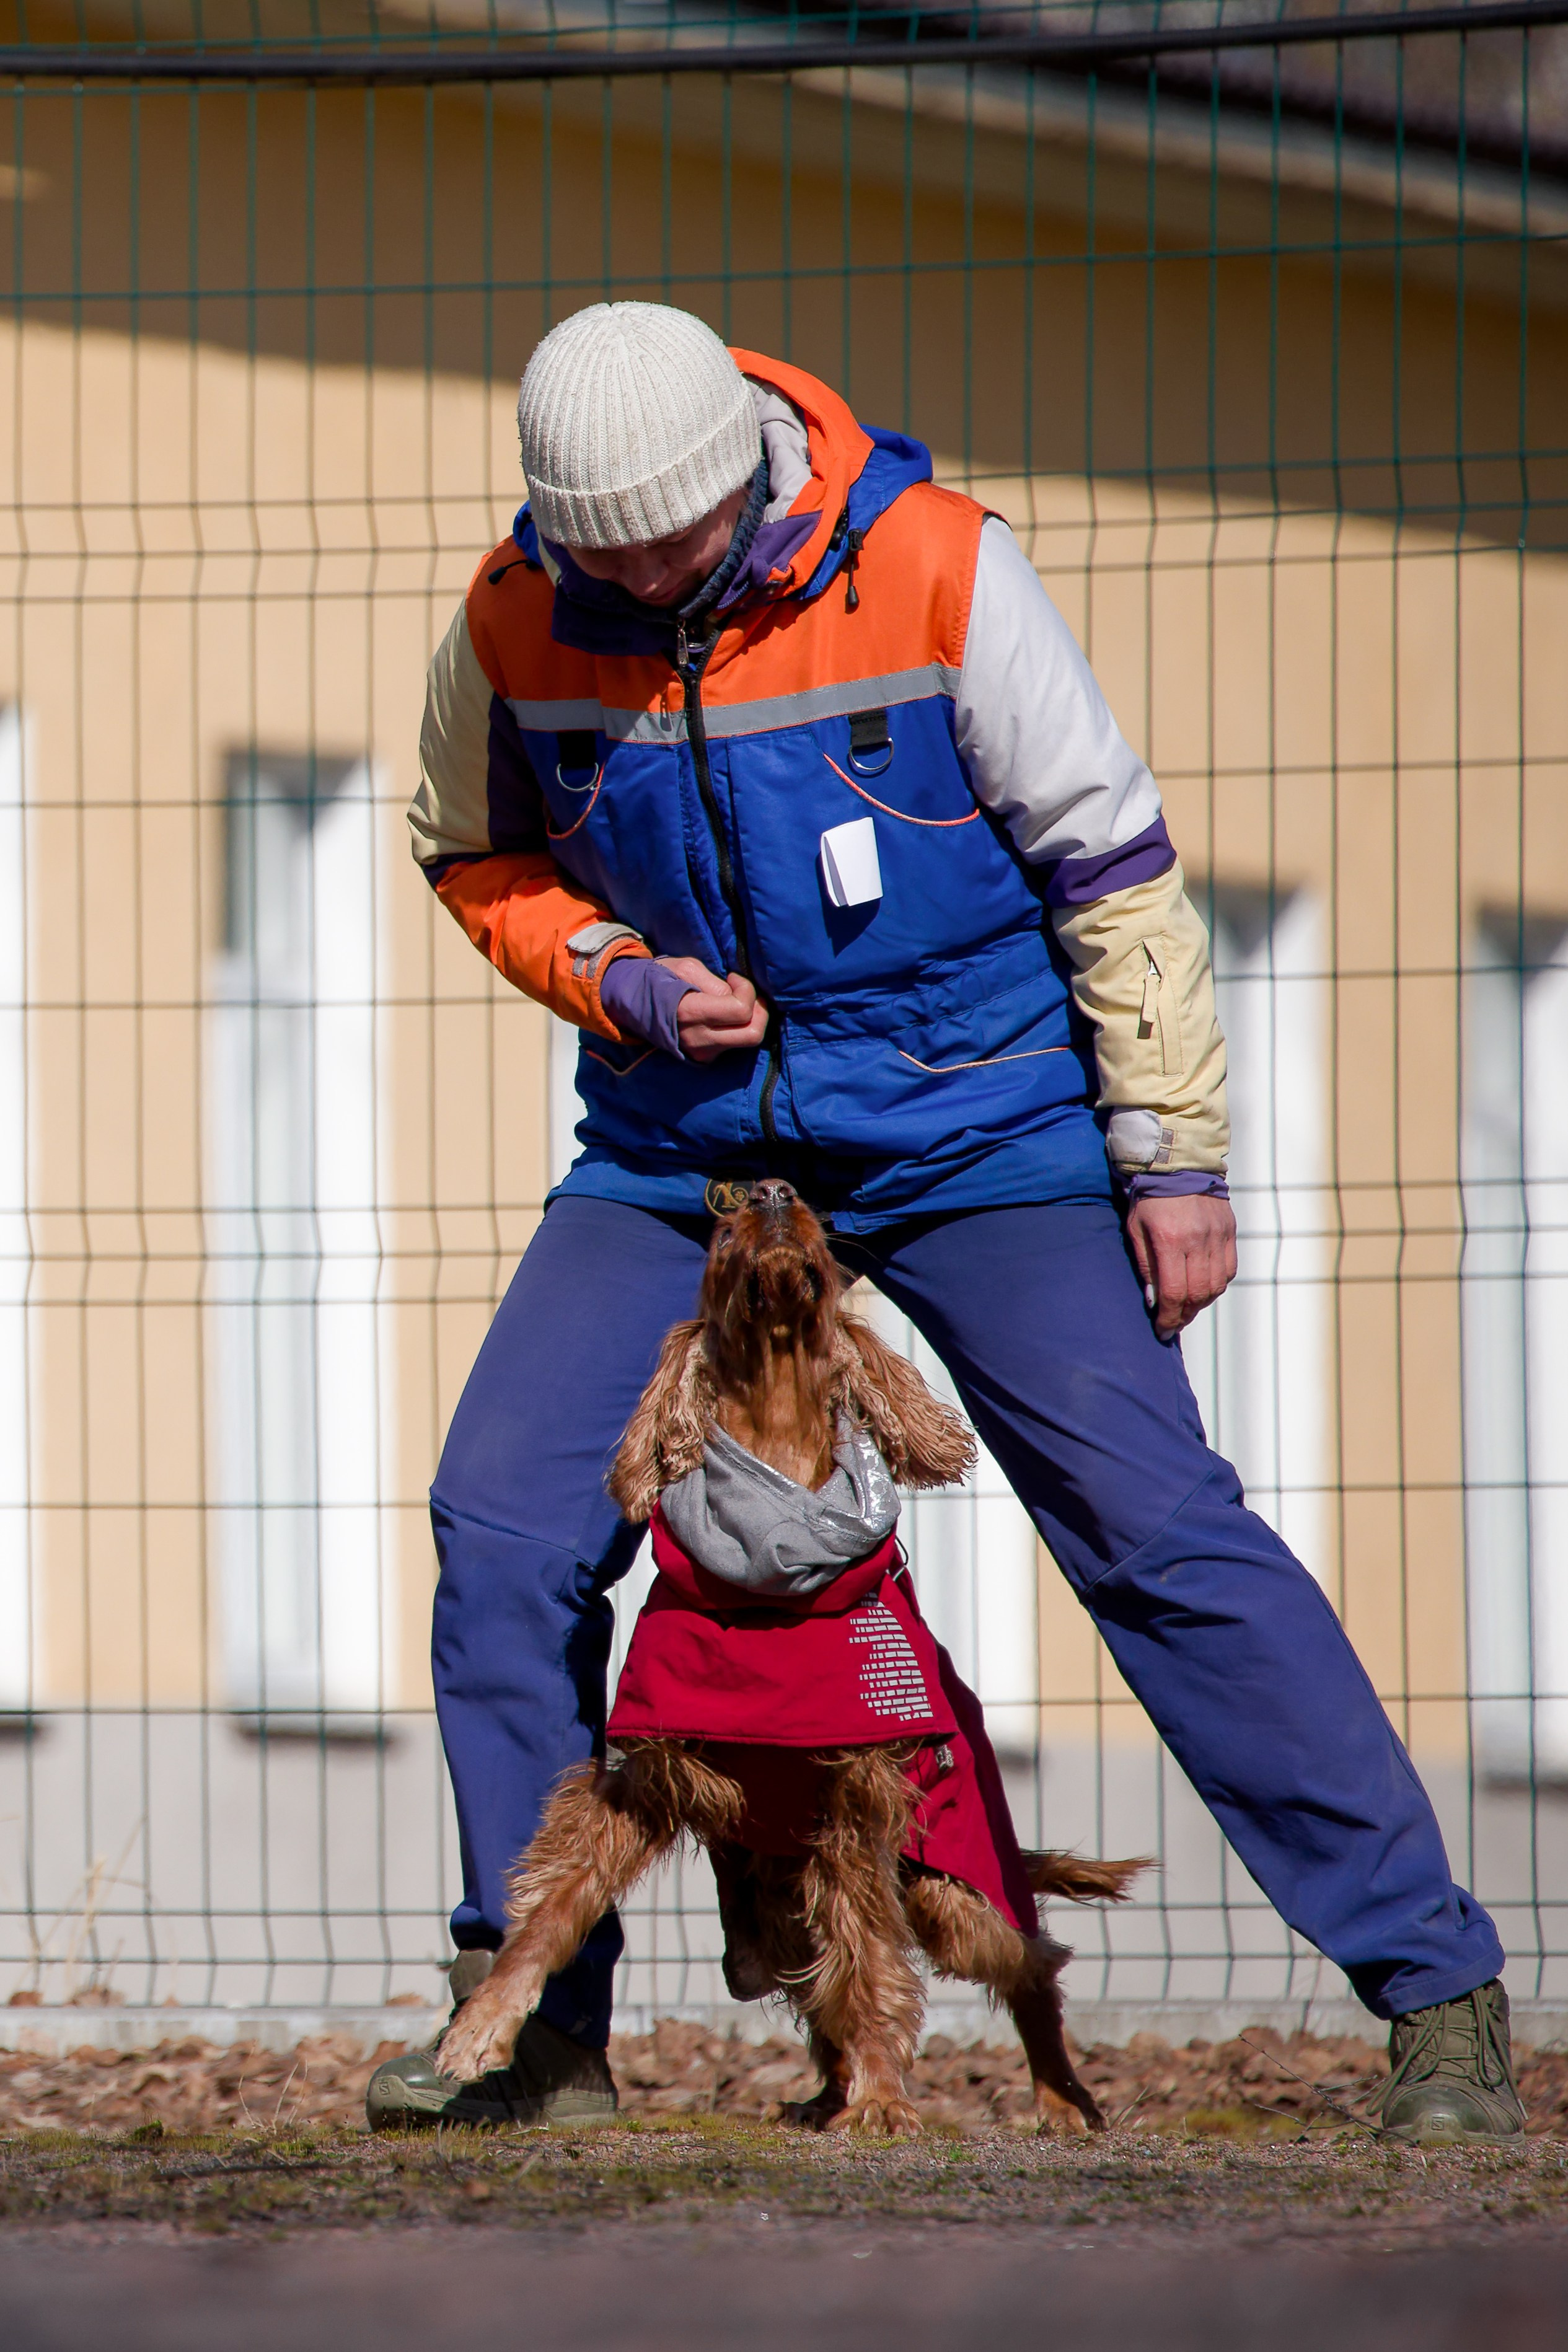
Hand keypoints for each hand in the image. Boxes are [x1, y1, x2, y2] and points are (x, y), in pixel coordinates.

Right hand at [657, 956, 769, 1062]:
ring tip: (736, 1002)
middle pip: (752, 1035)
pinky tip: (726, 1014)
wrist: (634, 1004)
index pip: (740, 1010)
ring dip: (750, 1020)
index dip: (746, 990)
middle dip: (759, 1011)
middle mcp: (699, 1040)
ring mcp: (702, 1052)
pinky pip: (734, 1045)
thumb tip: (736, 995)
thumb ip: (716, 982)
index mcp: (692, 1013)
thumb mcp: (687, 968)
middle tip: (747, 994)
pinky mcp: (704, 1057)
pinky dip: (738, 1028)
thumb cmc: (661, 979)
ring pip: (746, 1041)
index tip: (734, 978)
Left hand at [1125, 1193, 1237, 1339]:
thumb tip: (1154, 1301)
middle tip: (1173, 1322)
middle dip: (1184, 1315)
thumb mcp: (1136, 1229)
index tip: (1161, 1330)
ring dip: (1201, 1303)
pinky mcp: (1229, 1231)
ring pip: (1216, 1285)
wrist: (1177, 1163)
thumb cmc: (1148, 1197)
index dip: (1169, 1317)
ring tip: (1186, 1308)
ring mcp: (1218, 1235)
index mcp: (1170, 1240)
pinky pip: (1229, 1269)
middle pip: (1198, 1294)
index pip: (1175, 1292)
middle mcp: (1198, 1240)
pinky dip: (1217, 1285)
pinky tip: (1203, 1289)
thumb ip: (1146, 1266)